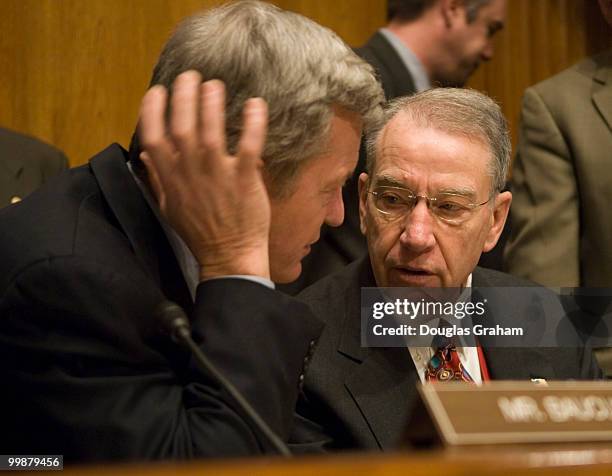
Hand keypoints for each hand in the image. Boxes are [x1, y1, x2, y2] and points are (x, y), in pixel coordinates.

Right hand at [138, 70, 270, 279]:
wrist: (229, 256)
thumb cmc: (199, 232)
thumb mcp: (168, 207)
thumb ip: (157, 178)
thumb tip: (144, 155)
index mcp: (170, 178)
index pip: (152, 136)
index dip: (151, 110)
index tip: (158, 90)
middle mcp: (189, 173)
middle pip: (181, 126)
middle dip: (183, 96)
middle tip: (191, 76)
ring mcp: (217, 175)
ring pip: (210, 132)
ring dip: (211, 103)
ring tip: (214, 84)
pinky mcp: (243, 179)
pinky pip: (248, 146)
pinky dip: (252, 124)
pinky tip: (256, 105)